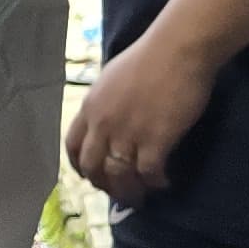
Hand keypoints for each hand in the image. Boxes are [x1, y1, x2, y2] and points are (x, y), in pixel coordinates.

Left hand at [69, 33, 217, 204]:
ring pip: (119, 175)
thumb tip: (109, 118)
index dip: (80, 166)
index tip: (90, 176)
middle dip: (103, 184)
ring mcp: (128, 133)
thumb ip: (105, 103)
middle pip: (93, 166)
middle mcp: (103, 124)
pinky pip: (148, 172)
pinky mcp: (155, 139)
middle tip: (118, 193)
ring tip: (140, 197)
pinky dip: (154, 182)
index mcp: (90, 108)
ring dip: (128, 191)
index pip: (72, 146)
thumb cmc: (148, 58)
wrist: (176, 50)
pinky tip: (163, 183)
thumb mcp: (111, 80)